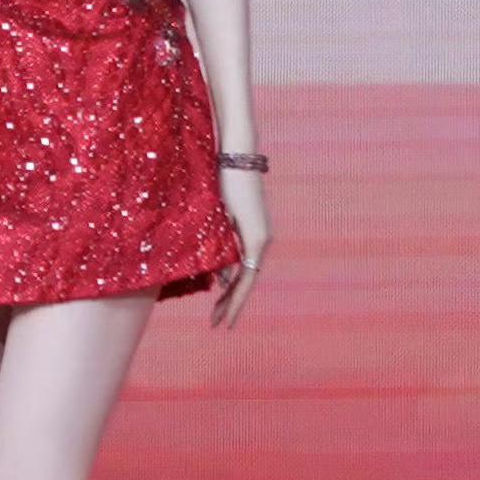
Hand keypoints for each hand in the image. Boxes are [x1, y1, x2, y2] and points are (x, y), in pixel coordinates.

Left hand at [210, 164, 270, 330]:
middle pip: (247, 280)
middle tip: (215, 322)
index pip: (246, 283)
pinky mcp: (255, 226)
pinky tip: (221, 281)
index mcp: (256, 241)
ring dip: (232, 288)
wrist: (240, 155)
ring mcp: (261, 232)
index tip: (223, 324)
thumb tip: (223, 282)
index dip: (234, 305)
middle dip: (231, 302)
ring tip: (216, 307)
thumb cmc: (227, 184)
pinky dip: (233, 271)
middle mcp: (263, 240)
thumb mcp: (221, 220)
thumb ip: (223, 253)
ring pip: (246, 269)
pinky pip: (245, 256)